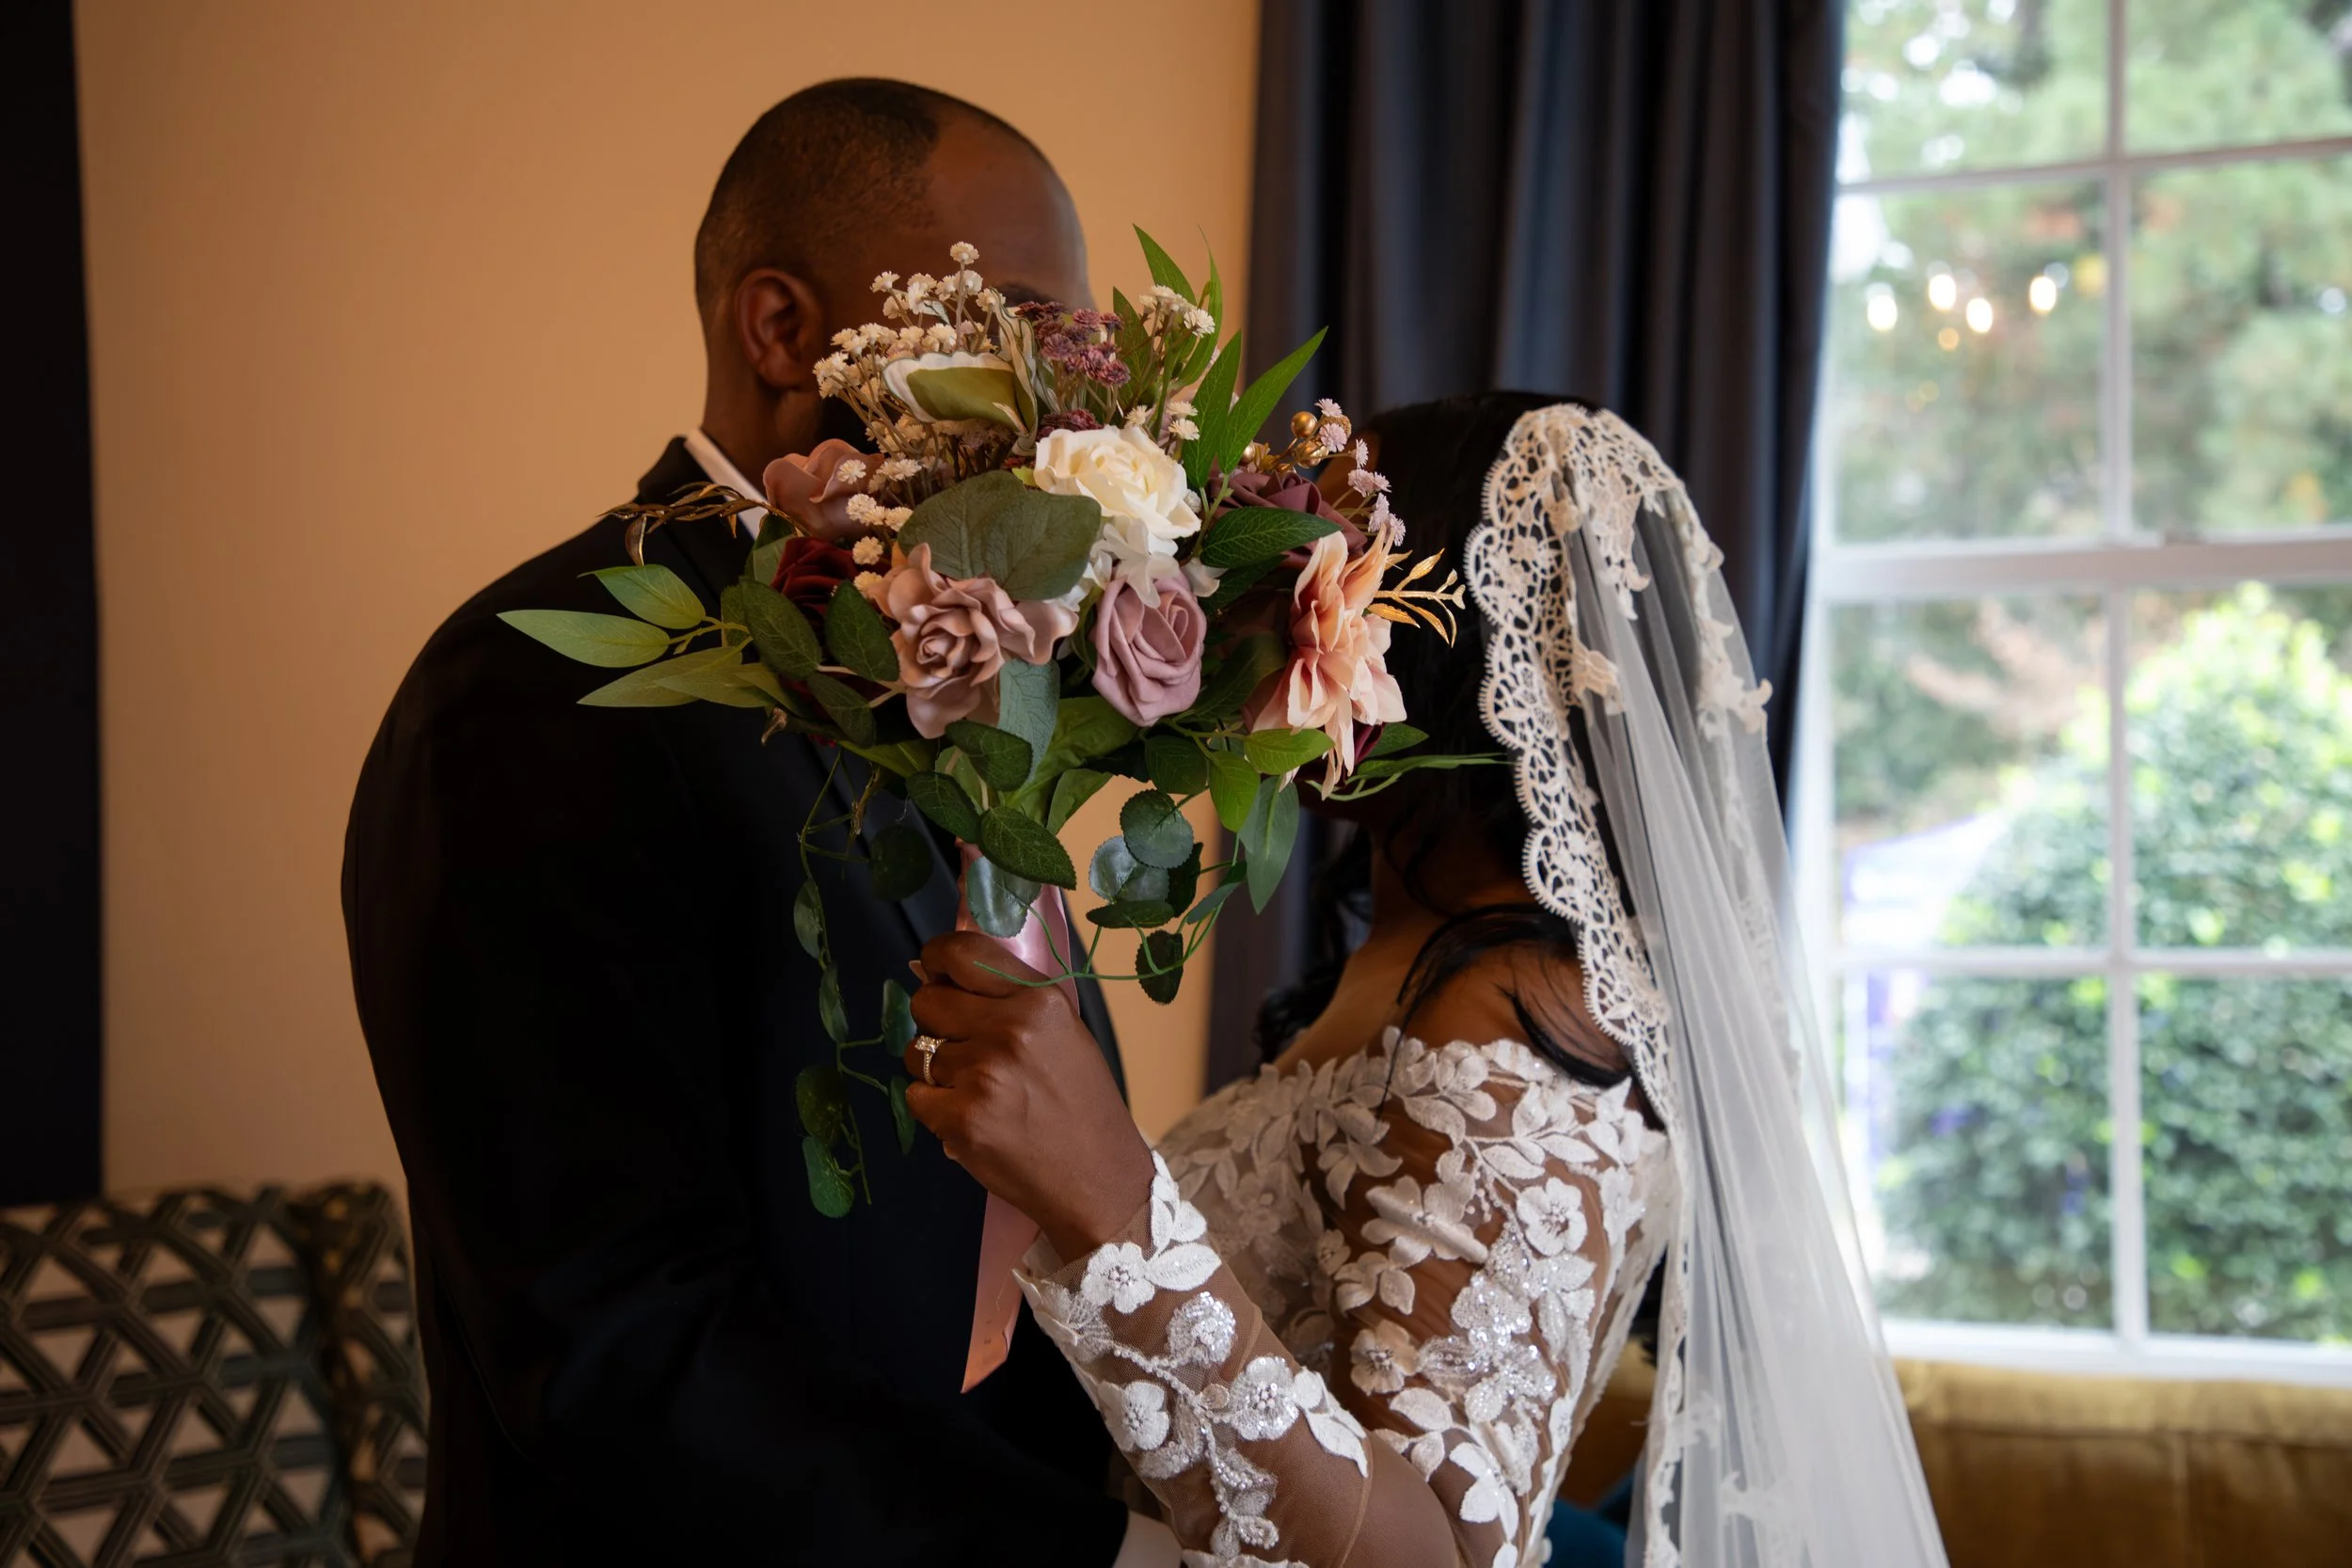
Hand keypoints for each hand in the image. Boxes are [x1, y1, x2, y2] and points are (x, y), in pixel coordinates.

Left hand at [903, 932, 1154, 1259]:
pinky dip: (934, 1108)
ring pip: (918, 1051)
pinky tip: (971, 1118)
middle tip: (965, 1049)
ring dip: (935, 1070)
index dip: (936, 958)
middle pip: (927, 1002)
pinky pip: (915, 1095)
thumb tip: (936, 973)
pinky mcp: (961, 1119)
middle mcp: (1012, 1029)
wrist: (1100, 1181)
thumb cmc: (1083, 1106)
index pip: (962, 953)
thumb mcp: (1064, 1034)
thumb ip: (1009, 999)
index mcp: (1041, 1000)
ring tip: (977, 1091)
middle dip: (935, 1023)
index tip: (931, 970)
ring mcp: (984, 1075)